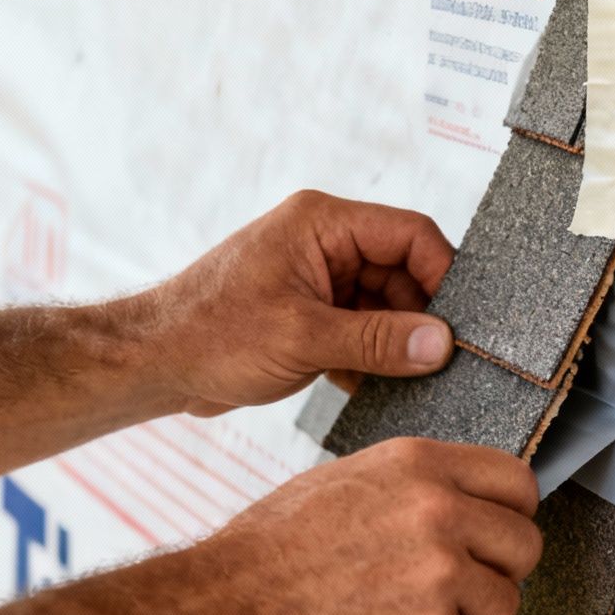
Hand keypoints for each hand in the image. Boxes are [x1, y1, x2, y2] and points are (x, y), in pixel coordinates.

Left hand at [142, 191, 456, 415]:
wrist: (152, 364)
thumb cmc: (209, 335)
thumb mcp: (303, 338)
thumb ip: (378, 340)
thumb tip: (441, 343)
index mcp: (322, 224)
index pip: (410, 234)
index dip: (443, 275)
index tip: (461, 323)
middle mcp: (324, 244)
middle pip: (403, 273)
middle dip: (420, 318)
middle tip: (442, 362)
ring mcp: (318, 281)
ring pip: (386, 307)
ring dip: (396, 344)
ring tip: (410, 381)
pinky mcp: (311, 316)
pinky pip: (363, 331)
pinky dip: (373, 360)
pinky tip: (375, 389)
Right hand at [194, 438, 542, 614]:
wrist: (231, 609)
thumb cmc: (277, 547)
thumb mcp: (350, 480)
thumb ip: (418, 487)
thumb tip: (468, 503)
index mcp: (420, 466)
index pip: (518, 482)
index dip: (512, 514)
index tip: (495, 536)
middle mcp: (439, 513)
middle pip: (525, 546)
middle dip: (498, 571)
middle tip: (457, 587)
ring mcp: (440, 575)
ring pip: (504, 603)